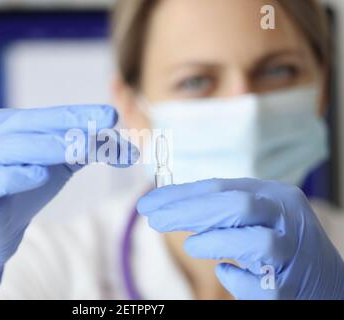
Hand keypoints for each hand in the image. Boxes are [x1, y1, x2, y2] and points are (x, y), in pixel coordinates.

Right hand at [0, 105, 138, 298]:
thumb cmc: (25, 190)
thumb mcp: (59, 166)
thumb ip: (88, 152)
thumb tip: (130, 151)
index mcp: (11, 124)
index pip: (51, 115)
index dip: (81, 114)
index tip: (112, 115)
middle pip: (31, 125)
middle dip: (69, 124)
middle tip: (103, 126)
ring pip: (11, 148)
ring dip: (47, 146)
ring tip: (79, 148)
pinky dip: (15, 176)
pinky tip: (40, 175)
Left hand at [137, 178, 343, 298]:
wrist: (330, 283)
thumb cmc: (281, 244)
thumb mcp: (256, 216)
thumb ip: (221, 210)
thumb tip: (171, 209)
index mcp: (275, 195)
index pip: (221, 187)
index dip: (180, 194)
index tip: (148, 202)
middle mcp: (287, 218)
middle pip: (236, 205)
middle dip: (188, 211)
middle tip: (154, 218)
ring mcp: (293, 253)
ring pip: (255, 242)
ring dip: (214, 241)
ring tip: (191, 245)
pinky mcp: (291, 287)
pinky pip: (260, 283)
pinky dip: (236, 278)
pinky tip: (224, 272)